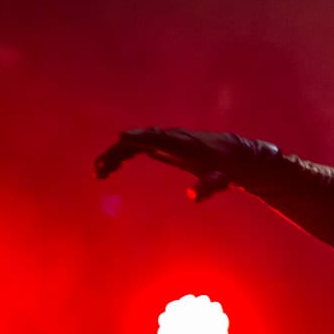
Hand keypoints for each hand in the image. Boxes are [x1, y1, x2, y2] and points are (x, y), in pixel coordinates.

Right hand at [93, 127, 281, 201]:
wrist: (234, 156)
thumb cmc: (227, 168)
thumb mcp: (220, 180)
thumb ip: (208, 187)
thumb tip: (193, 197)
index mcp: (183, 144)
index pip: (158, 136)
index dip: (140, 136)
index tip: (122, 137)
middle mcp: (171, 138)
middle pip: (139, 140)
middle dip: (117, 152)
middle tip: (100, 169)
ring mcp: (165, 141)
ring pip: (134, 144)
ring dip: (115, 156)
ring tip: (98, 172)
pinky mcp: (163, 146)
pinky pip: (136, 148)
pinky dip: (122, 156)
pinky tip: (109, 170)